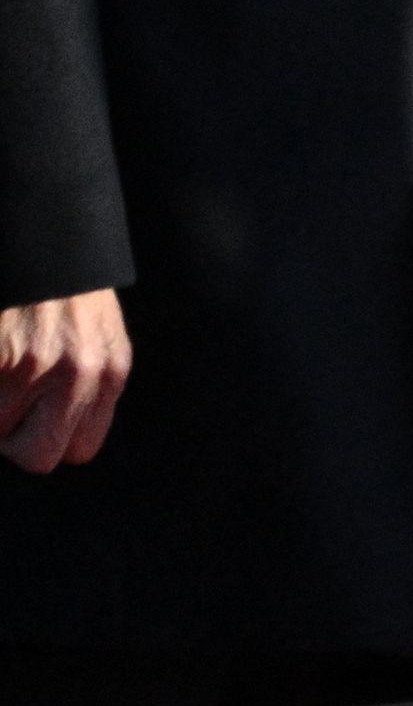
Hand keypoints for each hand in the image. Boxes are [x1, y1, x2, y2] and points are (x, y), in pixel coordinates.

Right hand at [0, 288, 128, 473]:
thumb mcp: (102, 342)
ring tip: (5, 373)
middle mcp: (75, 375)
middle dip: (17, 442)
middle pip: (37, 457)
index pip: (79, 450)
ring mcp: (28, 366)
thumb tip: (63, 435)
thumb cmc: (72, 296)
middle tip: (13, 412)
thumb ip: (91, 390)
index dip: (52, 441)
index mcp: (109, 373)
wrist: (49, 248)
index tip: (39, 424)